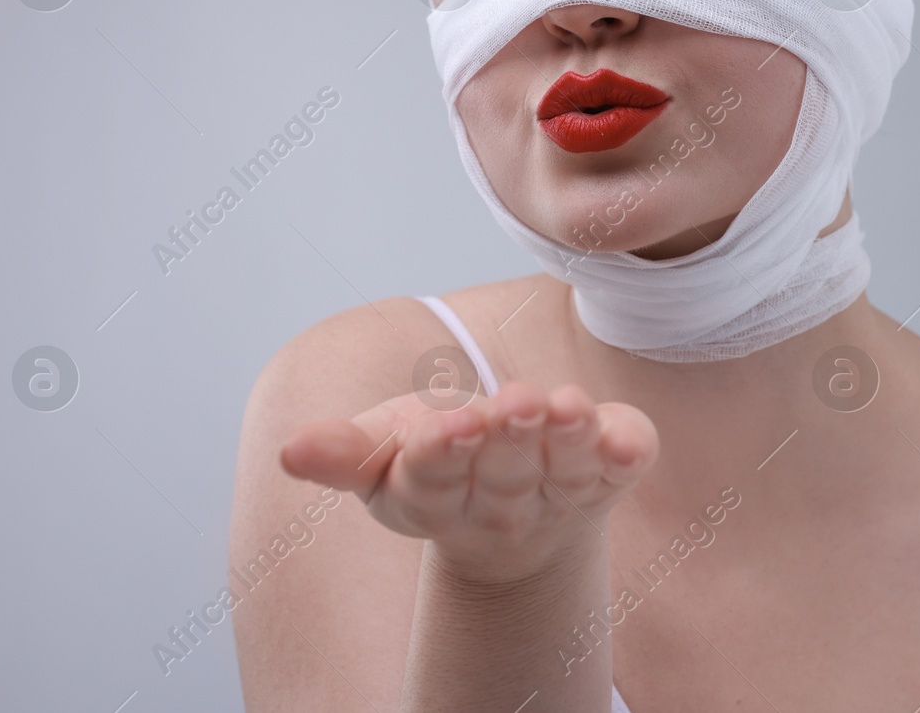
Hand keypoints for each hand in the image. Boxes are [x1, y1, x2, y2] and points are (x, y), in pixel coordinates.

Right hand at [280, 381, 658, 578]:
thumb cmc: (436, 463)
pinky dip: (627, 452)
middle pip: (503, 473)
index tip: (447, 425)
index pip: (433, 480)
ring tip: (568, 406)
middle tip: (517, 401)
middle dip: (510, 438)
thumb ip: (343, 452)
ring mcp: (558, 493)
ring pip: (565, 472)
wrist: (513, 519)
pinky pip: (622, 468)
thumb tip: (291, 451)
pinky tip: (628, 438)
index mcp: (434, 497)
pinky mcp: (607, 475)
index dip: (441, 453)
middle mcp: (500, 503)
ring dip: (569, 442)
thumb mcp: (383, 454)